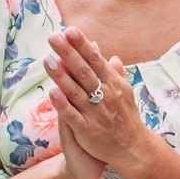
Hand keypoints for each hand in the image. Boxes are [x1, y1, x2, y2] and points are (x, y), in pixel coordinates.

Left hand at [45, 25, 160, 175]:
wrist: (132, 148)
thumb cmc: (125, 118)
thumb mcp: (124, 92)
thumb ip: (114, 74)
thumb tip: (110, 55)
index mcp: (112, 84)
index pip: (95, 60)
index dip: (82, 45)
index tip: (70, 30)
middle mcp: (105, 96)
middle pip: (84, 71)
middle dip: (69, 53)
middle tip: (54, 37)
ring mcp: (95, 113)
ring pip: (75, 91)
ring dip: (61, 75)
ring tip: (47, 59)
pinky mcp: (87, 130)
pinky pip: (72, 115)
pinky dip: (62, 104)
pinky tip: (52, 92)